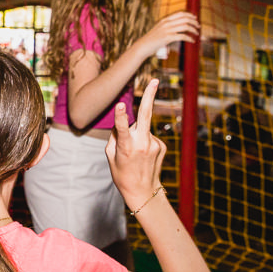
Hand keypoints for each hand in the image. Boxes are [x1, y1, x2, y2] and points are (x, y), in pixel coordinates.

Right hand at [105, 79, 166, 201]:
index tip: (120, 105)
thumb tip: (122, 121)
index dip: (120, 116)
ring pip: (143, 129)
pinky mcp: (162, 146)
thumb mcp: (110, 156)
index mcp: (126, 147)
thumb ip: (115, 136)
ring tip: (135, 155)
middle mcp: (142, 144)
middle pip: (145, 115)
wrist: (143, 191)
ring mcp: (154, 144)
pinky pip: (149, 137)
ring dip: (137, 135)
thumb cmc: (122, 173)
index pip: (122, 128)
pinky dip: (144, 142)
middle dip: (149, 96)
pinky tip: (144, 156)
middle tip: (154, 80)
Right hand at [139, 11, 199, 57]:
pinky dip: (189, 38)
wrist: (143, 46)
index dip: (190, 15)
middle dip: (194, 22)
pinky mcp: (168, 38)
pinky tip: (192, 41)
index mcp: (165, 20)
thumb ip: (167, 26)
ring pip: (185, 26)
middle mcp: (166, 23)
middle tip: (198, 26)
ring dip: (193, 30)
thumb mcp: (159, 29)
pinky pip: (183, 36)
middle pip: (185, 19)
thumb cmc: (152, 39)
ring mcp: (167, 30)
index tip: (195, 18)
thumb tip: (178, 27)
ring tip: (197, 33)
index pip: (180, 14)